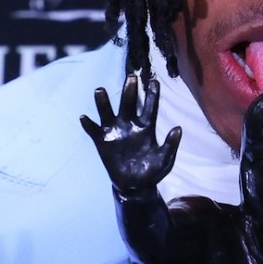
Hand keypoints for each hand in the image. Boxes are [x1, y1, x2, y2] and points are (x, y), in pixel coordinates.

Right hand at [79, 67, 180, 194]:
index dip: (152, 94)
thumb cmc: (152, 172)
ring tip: (99, 90)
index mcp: (146, 127)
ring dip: (103, 102)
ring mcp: (115, 132)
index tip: (154, 81)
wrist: (135, 186)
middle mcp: (129, 125)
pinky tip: (84, 117)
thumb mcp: (165, 160)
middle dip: (129, 90)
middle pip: (128, 104)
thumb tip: (178, 128)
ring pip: (108, 113)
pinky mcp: (102, 142)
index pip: (150, 107)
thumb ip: (171, 145)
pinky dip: (88, 124)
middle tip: (131, 77)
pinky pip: (94, 131)